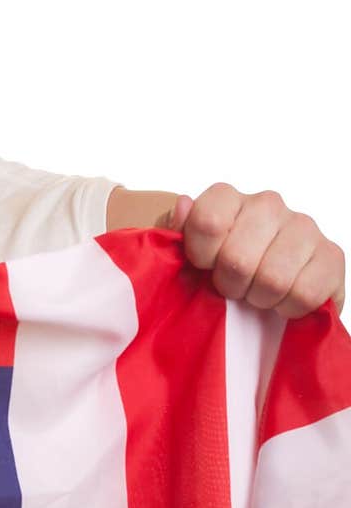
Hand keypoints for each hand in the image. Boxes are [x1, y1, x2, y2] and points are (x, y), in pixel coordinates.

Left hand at [169, 183, 344, 317]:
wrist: (260, 290)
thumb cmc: (218, 269)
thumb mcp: (184, 255)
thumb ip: (175, 233)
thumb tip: (184, 205)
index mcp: (228, 198)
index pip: (208, 221)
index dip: (201, 257)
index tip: (204, 267)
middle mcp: (268, 205)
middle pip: (238, 259)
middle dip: (230, 286)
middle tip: (234, 287)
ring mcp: (303, 227)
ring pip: (273, 279)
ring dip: (260, 299)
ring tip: (257, 294)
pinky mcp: (332, 256)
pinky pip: (305, 294)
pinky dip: (289, 309)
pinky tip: (282, 300)